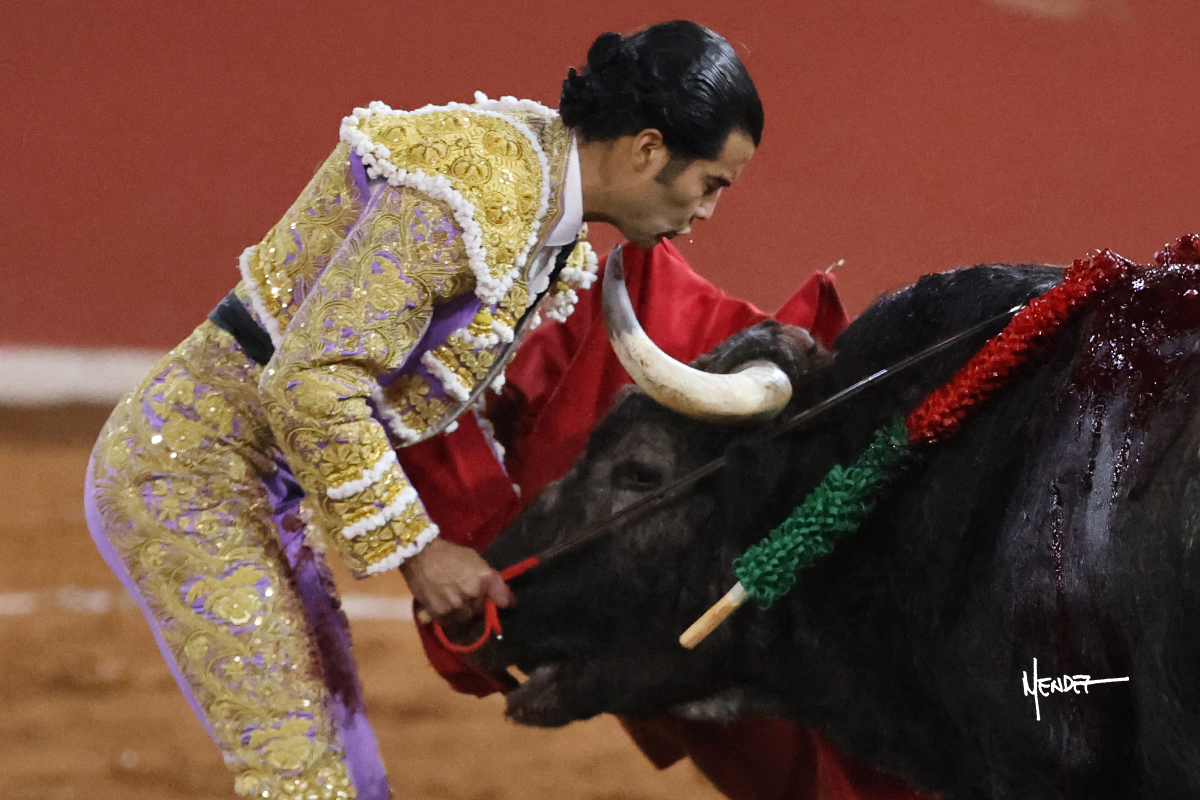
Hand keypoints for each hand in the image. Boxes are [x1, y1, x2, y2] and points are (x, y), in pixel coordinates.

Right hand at [400, 537, 514, 622]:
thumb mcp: (475, 559)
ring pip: (466, 617)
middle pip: (481, 610)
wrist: (419, 555)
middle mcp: (473, 594)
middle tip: (466, 595)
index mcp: (484, 578)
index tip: (504, 603)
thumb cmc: (449, 554)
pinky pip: (450, 621)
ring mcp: (456, 605)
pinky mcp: (440, 614)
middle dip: (476, 604)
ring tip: (453, 600)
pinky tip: (443, 604)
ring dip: (462, 611)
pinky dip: (448, 616)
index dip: (504, 601)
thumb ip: (490, 578)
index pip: (503, 599)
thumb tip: (506, 598)